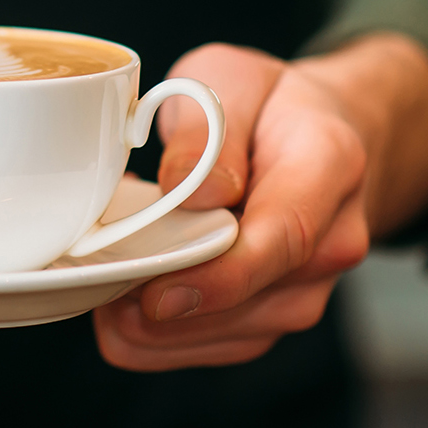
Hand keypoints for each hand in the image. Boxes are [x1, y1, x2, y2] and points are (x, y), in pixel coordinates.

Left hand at [92, 36, 427, 371]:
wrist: (321, 138)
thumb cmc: (269, 107)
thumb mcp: (230, 78)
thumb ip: (207, 128)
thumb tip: (188, 191)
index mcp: (330, 165)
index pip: (285, 237)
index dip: (219, 277)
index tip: (156, 296)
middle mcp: (333, 242)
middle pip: (249, 302)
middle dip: (163, 302)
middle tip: (95, 270)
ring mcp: (306, 291)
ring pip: (222, 338)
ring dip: (152, 323)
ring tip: (106, 272)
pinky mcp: (272, 320)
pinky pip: (208, 349)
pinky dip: (155, 334)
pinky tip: (123, 294)